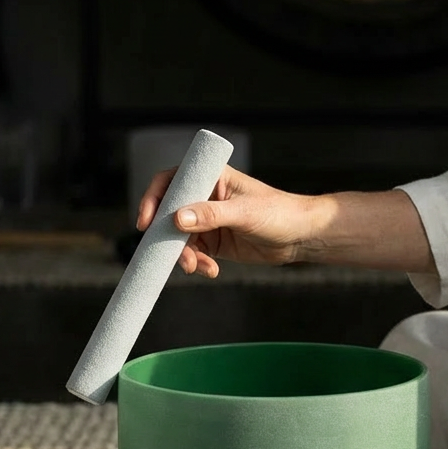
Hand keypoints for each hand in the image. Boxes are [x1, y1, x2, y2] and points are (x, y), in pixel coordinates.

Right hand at [137, 166, 313, 276]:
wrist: (301, 237)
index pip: (172, 181)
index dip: (153, 199)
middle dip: (169, 238)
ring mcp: (208, 220)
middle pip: (170, 215)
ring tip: (199, 267)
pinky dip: (197, 263)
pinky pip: (194, 253)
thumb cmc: (279, 213)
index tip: (146, 223)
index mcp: (211, 177)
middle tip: (176, 257)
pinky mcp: (214, 241)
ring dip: (184, 255)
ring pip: (180, 238)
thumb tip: (177, 219)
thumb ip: (211, 215)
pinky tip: (211, 271)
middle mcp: (205, 197)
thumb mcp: (244, 213)